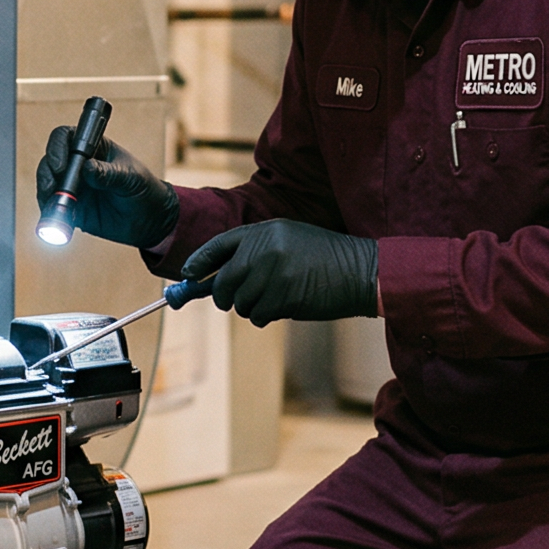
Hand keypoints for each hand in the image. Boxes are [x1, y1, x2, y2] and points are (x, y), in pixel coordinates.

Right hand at [35, 126, 179, 248]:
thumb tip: (87, 169)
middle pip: (50, 161)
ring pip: (47, 184)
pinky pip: (53, 209)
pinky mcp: (72, 209)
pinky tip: (58, 221)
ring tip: (55, 207)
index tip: (62, 166)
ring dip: (46, 195)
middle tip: (53, 188)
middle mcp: (78, 165)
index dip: (57, 147)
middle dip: (47, 174)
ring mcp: (73, 187)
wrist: (150, 220)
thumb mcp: (131, 178)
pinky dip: (51, 214)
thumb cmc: (143, 189)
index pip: (66, 137)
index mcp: (93, 148)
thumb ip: (109, 173)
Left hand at [181, 220, 379, 325]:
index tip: (187, 274)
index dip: (199, 262)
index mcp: (264, 231)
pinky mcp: (282, 297)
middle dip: (224, 296)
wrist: (361, 270)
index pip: (219, 245)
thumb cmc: (325, 258)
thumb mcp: (289, 240)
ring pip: (239, 302)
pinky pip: (257, 315)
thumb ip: (255, 252)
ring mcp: (271, 273)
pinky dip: (266, 316)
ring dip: (252, 307)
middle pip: (222, 281)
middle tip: (232, 301)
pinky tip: (286, 305)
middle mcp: (263, 250)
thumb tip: (216, 278)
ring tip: (276, 297)